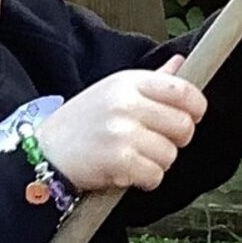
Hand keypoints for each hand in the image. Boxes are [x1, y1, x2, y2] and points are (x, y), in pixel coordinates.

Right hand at [36, 55, 206, 191]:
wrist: (45, 152)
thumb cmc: (83, 122)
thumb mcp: (114, 90)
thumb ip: (153, 80)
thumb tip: (181, 62)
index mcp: (130, 82)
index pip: (184, 90)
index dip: (196, 108)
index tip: (191, 117)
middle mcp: (127, 103)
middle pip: (184, 126)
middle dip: (175, 140)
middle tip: (153, 142)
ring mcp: (122, 131)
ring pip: (171, 154)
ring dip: (157, 163)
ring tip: (133, 157)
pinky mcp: (118, 160)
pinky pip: (155, 175)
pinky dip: (145, 180)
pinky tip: (127, 172)